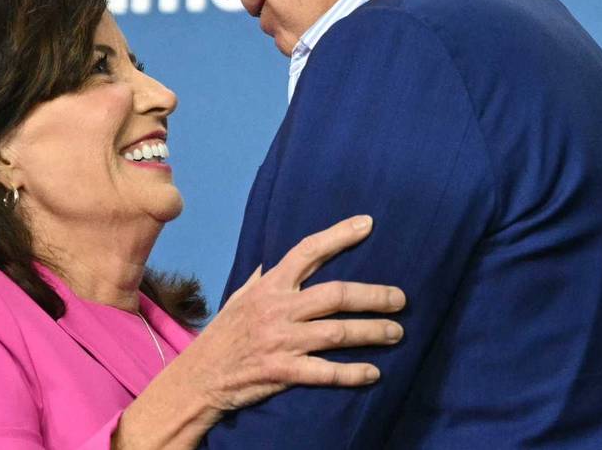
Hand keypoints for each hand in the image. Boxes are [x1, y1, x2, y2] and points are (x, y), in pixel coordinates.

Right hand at [185, 215, 404, 411]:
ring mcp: (281, 340)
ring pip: (337, 332)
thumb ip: (262, 280)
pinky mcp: (282, 371)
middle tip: (401, 299)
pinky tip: (373, 372)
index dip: (338, 236)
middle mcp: (278, 309)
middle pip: (335, 295)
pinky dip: (352, 373)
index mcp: (270, 286)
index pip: (307, 251)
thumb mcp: (239, 298)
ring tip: (396, 332)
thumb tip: (276, 262)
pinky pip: (325, 372)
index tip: (367, 224)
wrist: (200, 377)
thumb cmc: (224, 335)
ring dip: (372, 332)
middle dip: (374, 295)